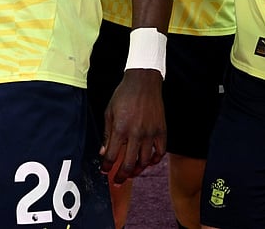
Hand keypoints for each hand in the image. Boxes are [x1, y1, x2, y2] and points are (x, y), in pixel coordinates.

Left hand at [100, 69, 165, 183]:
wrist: (143, 82)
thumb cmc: (124, 95)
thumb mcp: (109, 112)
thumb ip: (107, 134)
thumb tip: (103, 152)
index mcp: (120, 128)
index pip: (111, 156)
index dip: (106, 167)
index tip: (105, 171)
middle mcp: (136, 133)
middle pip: (128, 163)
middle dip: (121, 176)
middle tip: (118, 181)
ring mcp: (150, 133)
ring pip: (145, 161)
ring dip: (137, 170)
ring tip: (131, 173)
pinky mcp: (161, 131)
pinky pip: (160, 152)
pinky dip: (154, 160)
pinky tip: (148, 161)